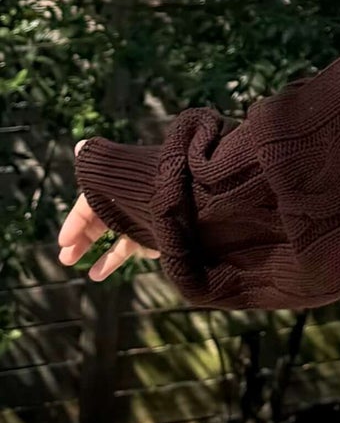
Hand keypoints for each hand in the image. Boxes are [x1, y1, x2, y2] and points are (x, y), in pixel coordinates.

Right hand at [59, 140, 161, 281]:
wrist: (193, 197)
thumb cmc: (149, 182)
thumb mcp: (118, 169)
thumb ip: (97, 162)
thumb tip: (79, 147)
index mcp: (119, 187)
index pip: (90, 205)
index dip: (75, 222)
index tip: (64, 241)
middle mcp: (132, 204)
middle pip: (102, 223)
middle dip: (83, 241)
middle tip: (66, 259)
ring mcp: (147, 220)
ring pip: (120, 241)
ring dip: (103, 258)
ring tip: (91, 276)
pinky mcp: (160, 235)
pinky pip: (136, 249)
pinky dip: (118, 261)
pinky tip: (100, 273)